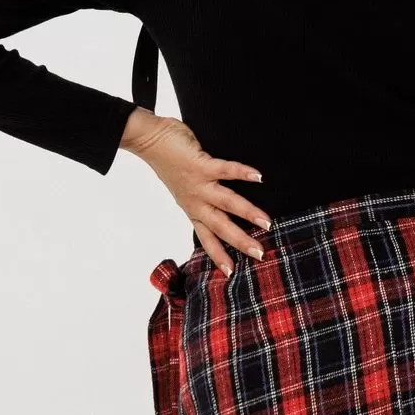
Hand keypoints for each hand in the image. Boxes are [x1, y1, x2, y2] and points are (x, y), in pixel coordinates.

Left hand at [122, 108, 269, 272]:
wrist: (148, 141)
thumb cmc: (170, 163)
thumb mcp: (185, 190)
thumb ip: (203, 199)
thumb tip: (227, 205)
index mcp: (193, 210)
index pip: (207, 238)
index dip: (218, 256)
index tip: (232, 273)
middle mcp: (196, 202)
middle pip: (220, 227)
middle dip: (240, 242)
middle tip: (260, 254)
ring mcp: (199, 184)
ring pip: (226, 202)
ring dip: (247, 213)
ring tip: (266, 222)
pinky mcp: (200, 165)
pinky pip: (225, 170)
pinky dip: (242, 173)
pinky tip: (258, 177)